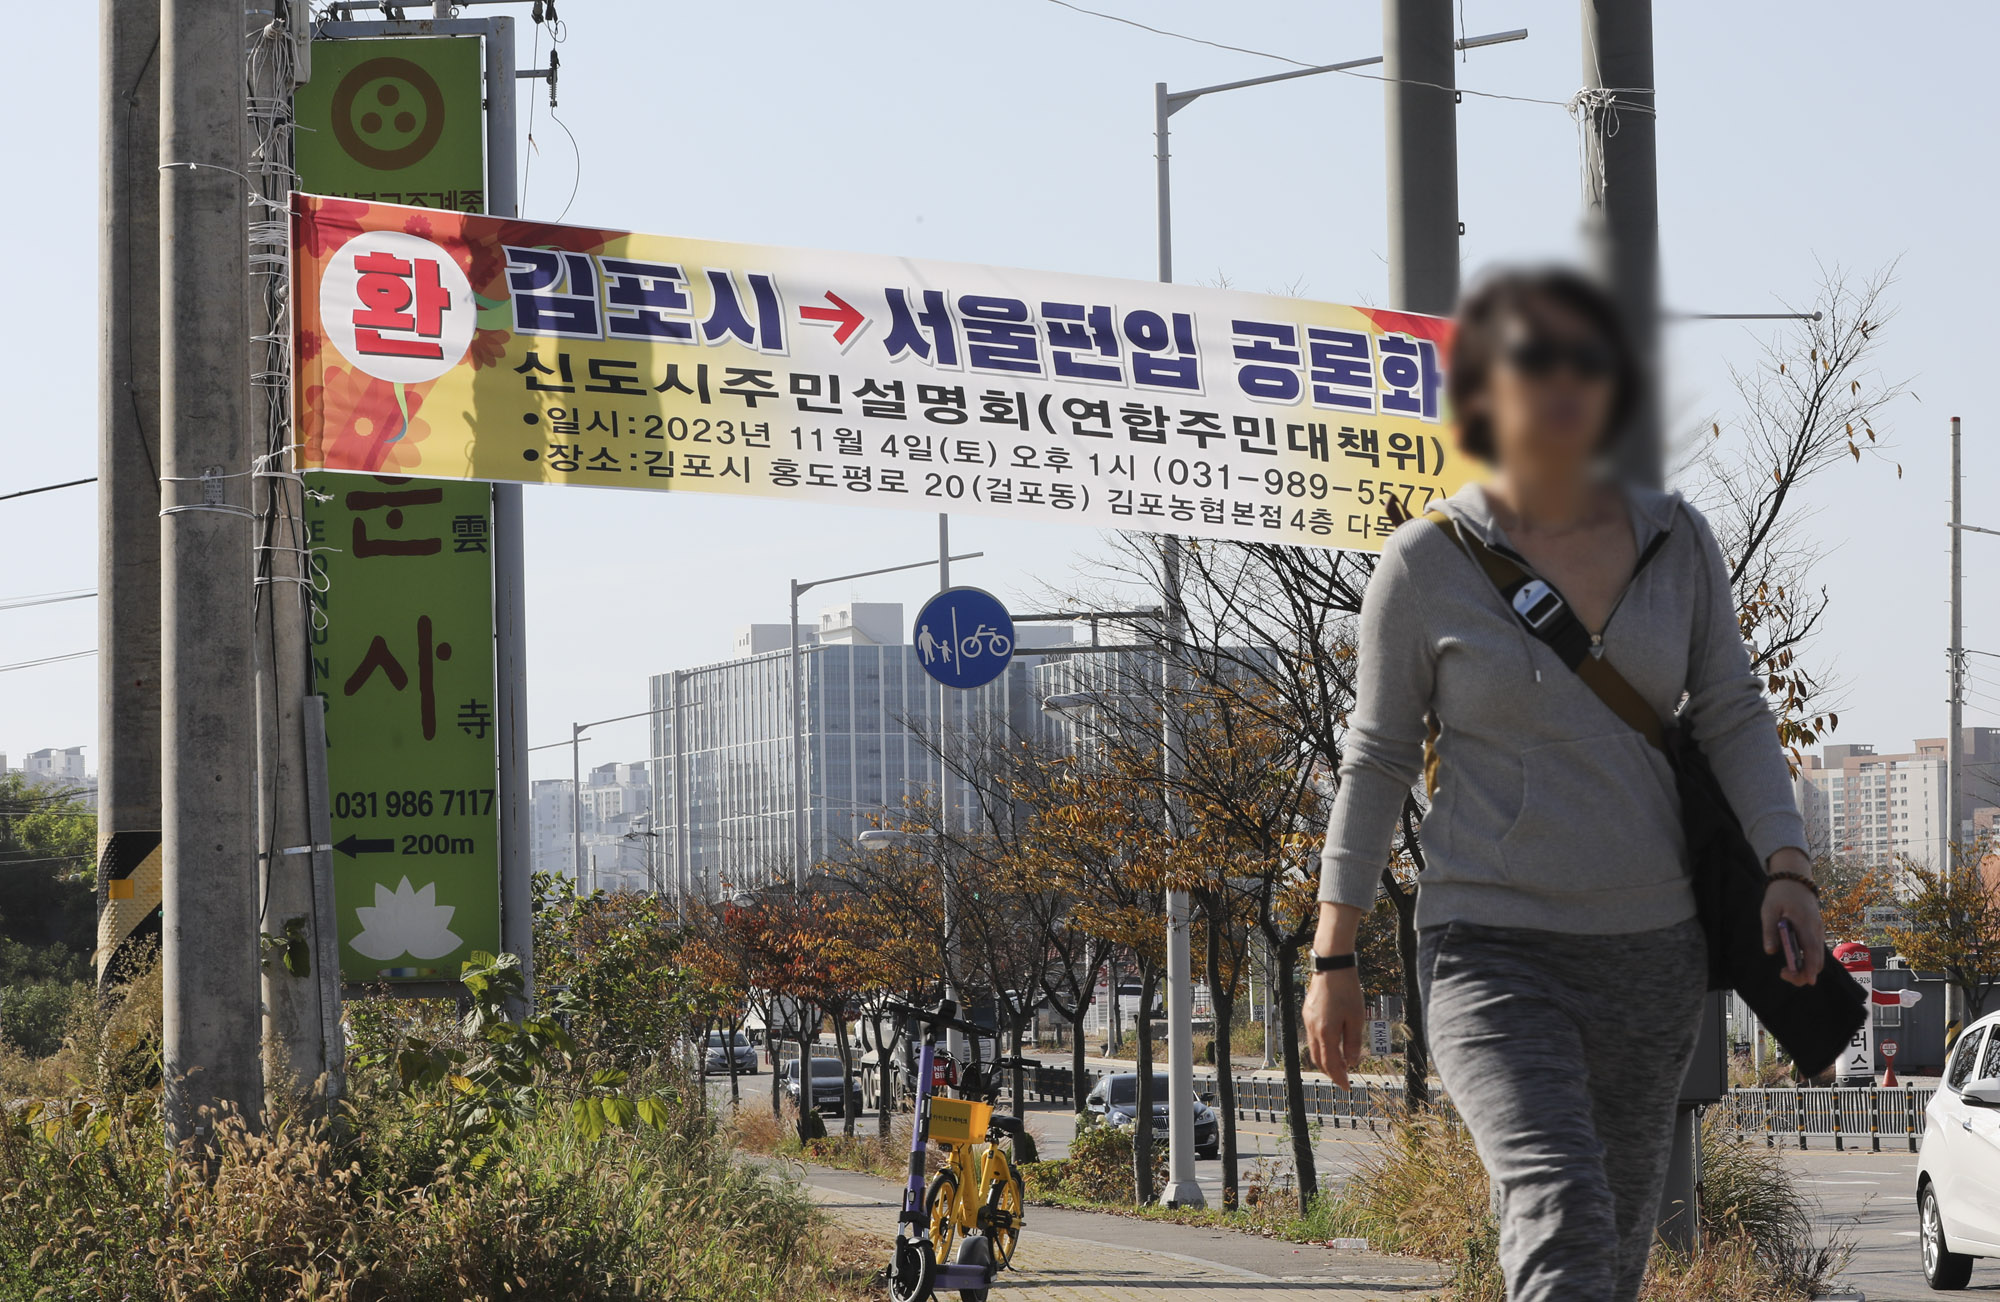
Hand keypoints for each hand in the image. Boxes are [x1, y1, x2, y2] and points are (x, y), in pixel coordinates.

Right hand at [1302, 968, 1364, 1087]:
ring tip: (1340, 1062)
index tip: (1347, 1087)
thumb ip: (1353, 1043)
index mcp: (1326, 1033)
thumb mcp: (1356, 1019)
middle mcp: (1313, 1029)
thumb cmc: (1347, 991)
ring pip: (1314, 1048)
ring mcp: (1308, 1020)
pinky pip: (1313, 1036)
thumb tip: (1352, 1062)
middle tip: (1343, 1078)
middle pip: (1319, 1060)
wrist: (1332, 967)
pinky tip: (1333, 1042)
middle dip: (1331, 1072)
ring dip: (1326, 1059)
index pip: (1331, 1064)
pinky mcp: (1307, 1012)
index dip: (1339, 1078)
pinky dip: (1322, 1046)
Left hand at [1762, 847, 1824, 986]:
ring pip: (1818, 957)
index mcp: (1806, 926)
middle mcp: (1816, 931)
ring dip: (1806, 967)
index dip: (1809, 970)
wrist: (1794, 878)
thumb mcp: (1769, 910)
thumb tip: (1770, 951)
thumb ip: (1770, 931)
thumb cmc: (1780, 894)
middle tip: (1783, 973)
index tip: (1800, 979)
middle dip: (1804, 973)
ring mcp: (1818, 931)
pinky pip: (1815, 950)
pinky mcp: (1816, 931)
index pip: (1812, 954)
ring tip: (1785, 969)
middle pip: (1818, 961)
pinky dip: (1807, 959)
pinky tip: (1793, 959)